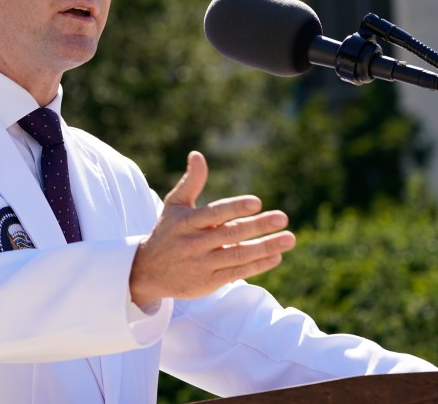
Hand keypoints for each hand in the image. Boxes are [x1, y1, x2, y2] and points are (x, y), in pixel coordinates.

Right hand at [129, 151, 295, 306]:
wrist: (148, 271)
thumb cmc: (167, 232)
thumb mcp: (174, 205)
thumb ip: (191, 181)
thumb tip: (197, 154)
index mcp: (187, 222)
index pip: (214, 214)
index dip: (235, 208)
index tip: (257, 202)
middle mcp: (194, 243)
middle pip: (231, 234)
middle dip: (258, 226)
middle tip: (283, 217)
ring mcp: (202, 264)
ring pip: (238, 256)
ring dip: (266, 247)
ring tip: (289, 239)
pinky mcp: (208, 282)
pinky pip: (237, 273)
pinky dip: (257, 266)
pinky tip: (275, 256)